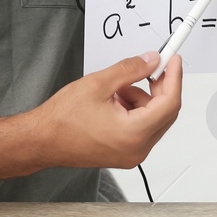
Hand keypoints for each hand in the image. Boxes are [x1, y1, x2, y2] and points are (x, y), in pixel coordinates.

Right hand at [27, 51, 182, 169]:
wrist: (42, 140)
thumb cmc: (61, 121)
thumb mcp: (99, 84)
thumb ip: (131, 70)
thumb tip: (151, 61)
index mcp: (133, 134)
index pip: (169, 103)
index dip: (174, 78)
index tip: (173, 61)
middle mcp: (136, 149)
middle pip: (165, 112)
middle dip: (158, 87)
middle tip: (150, 67)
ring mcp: (131, 155)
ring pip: (152, 119)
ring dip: (141, 99)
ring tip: (116, 89)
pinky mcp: (124, 154)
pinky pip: (141, 128)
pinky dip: (134, 111)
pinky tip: (113, 101)